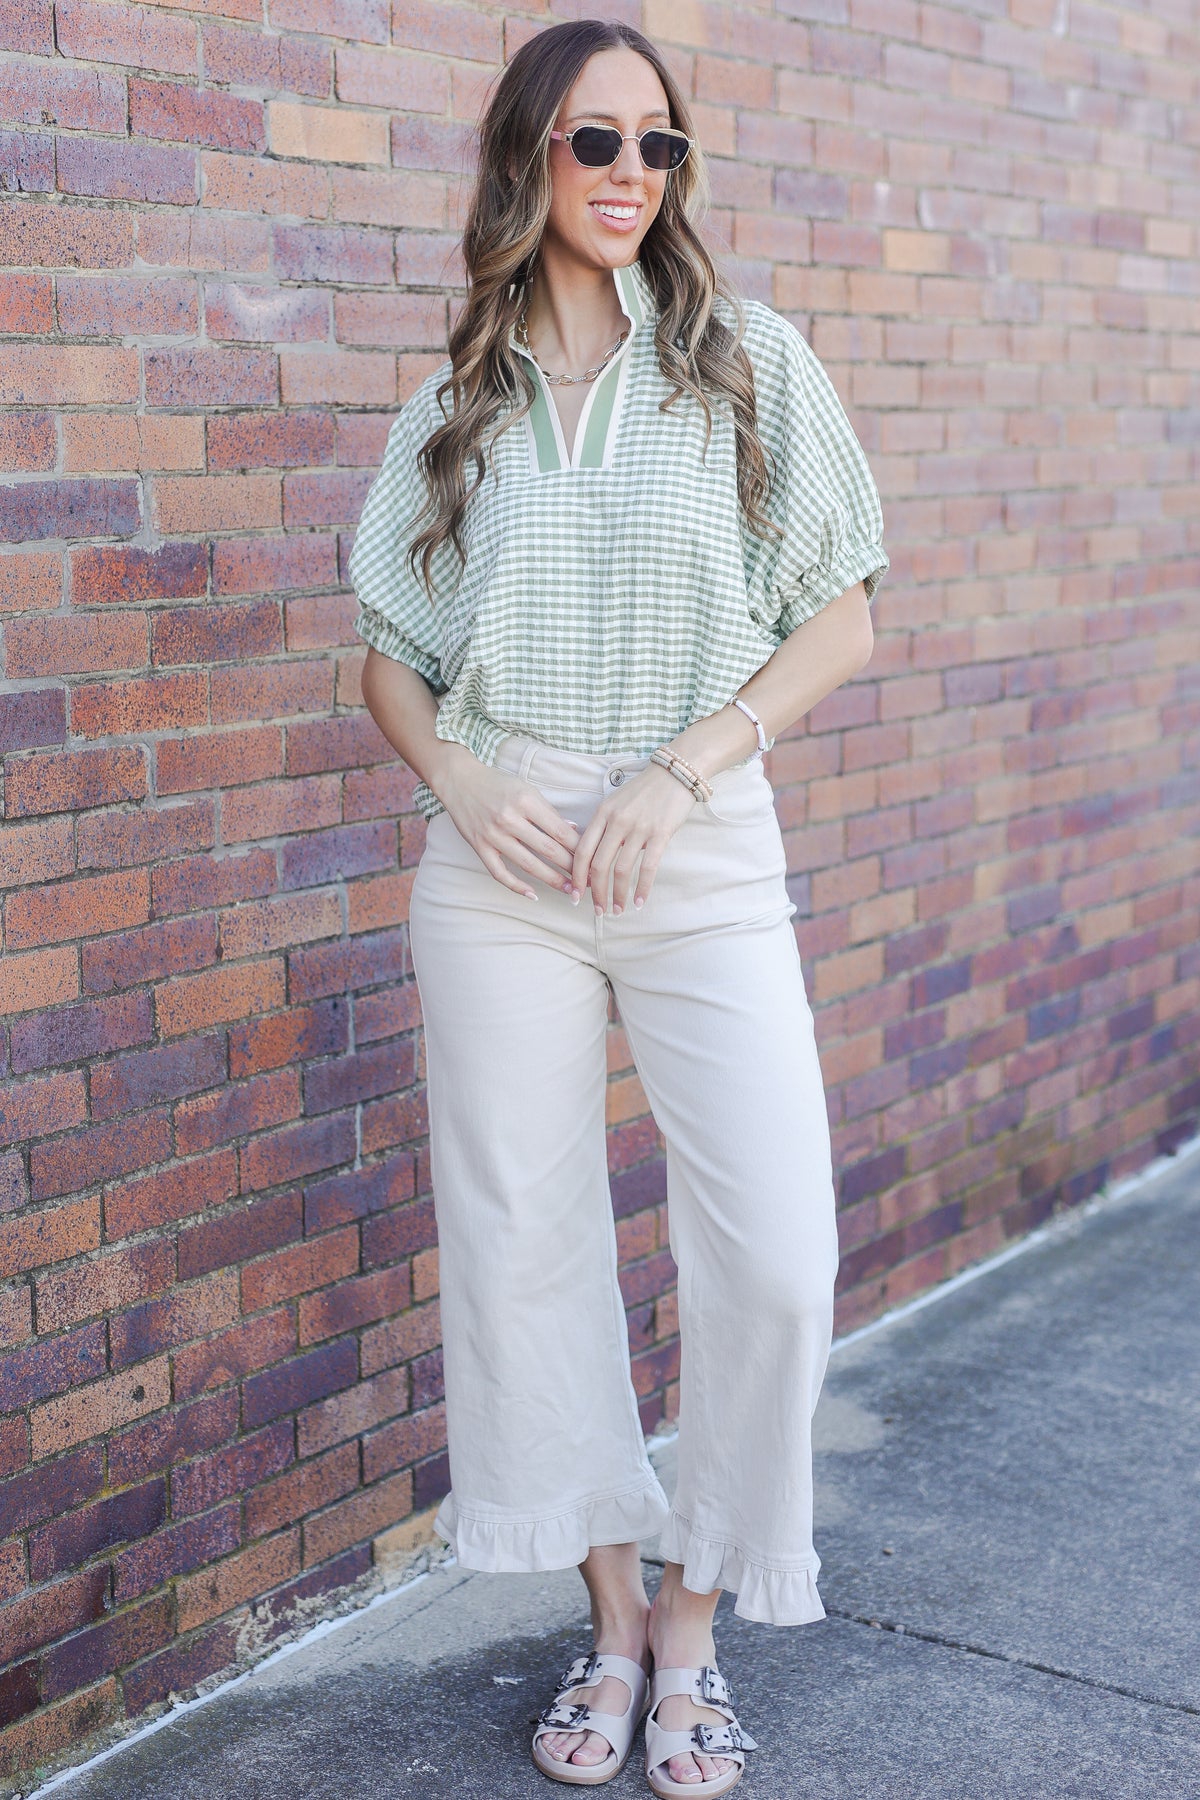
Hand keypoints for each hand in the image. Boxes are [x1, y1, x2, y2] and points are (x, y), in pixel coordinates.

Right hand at [439, 759, 580, 901]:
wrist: (459, 780)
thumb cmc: (497, 783)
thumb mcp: (527, 789)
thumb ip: (549, 812)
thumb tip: (573, 830)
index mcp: (525, 801)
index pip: (560, 831)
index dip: (580, 848)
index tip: (594, 859)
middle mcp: (509, 819)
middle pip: (548, 850)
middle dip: (572, 868)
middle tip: (588, 880)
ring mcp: (493, 835)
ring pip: (529, 864)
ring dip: (552, 880)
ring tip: (569, 890)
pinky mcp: (479, 847)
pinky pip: (500, 873)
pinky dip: (517, 886)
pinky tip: (533, 895)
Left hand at [569, 763, 697, 915]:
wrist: (676, 773)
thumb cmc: (645, 790)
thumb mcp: (616, 802)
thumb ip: (604, 826)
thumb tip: (594, 858)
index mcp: (602, 813)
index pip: (582, 850)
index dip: (576, 876)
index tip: (576, 894)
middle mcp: (617, 822)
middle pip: (598, 865)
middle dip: (595, 893)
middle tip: (597, 910)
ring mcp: (638, 828)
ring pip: (621, 871)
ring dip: (617, 895)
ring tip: (617, 910)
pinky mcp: (660, 834)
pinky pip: (647, 868)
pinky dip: (642, 889)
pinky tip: (640, 902)